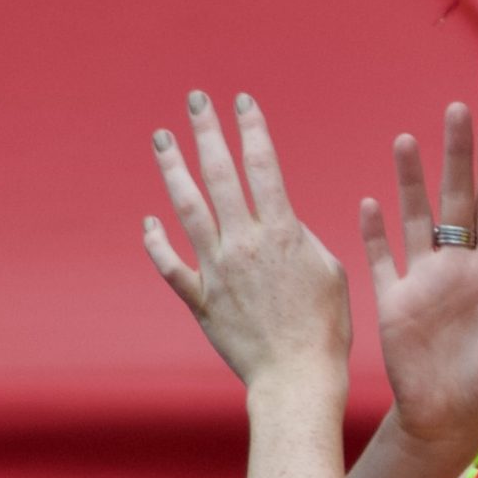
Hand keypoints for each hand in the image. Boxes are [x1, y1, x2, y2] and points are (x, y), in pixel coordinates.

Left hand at [143, 91, 349, 388]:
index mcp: (280, 231)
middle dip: (207, 131)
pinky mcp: (200, 299)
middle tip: (195, 100)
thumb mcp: (329, 270)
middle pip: (219, 174)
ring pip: (186, 208)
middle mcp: (243, 243)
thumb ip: (300, 237)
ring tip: (162, 139)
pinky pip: (169, 265)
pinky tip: (148, 221)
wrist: (297, 376)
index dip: (251, 127)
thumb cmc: (326, 327)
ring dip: (172, 169)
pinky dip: (156, 242)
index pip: (262, 165)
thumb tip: (279, 221)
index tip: (241, 101)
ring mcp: (217, 270)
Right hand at [361, 103, 477, 453]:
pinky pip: (380, 260)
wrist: (451, 419)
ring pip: (416, 218)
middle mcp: (457, 267)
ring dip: (410, 182)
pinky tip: (370, 203)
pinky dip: (374, 234)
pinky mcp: (394, 303)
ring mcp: (423, 281)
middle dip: (455, 156)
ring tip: (406, 140)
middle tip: (455, 111)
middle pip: (456, 199)